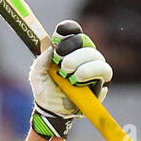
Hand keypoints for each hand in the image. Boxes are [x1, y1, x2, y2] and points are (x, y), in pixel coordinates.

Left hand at [29, 20, 112, 139]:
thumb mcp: (37, 76)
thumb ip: (40, 62)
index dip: (69, 29)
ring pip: (98, 58)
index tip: (60, 33)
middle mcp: (83, 56)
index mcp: (68, 50)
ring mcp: (93, 69)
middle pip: (86, 44)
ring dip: (85, 64)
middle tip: (63, 64)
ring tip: (72, 75)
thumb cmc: (45, 91)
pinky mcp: (99, 83)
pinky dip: (93, 77)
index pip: (74, 32)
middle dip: (75, 51)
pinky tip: (80, 83)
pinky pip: (103, 75)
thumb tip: (50, 48)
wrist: (52, 111)